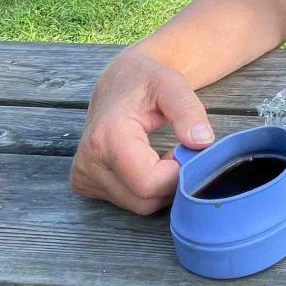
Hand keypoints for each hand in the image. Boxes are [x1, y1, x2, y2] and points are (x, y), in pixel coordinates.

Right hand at [70, 47, 214, 214]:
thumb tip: (203, 142)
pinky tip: (146, 162)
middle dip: (170, 182)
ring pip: (137, 205)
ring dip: (159, 186)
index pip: (149, 184)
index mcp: (106, 137)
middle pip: (144, 200)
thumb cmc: (145, 80)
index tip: (187, 151)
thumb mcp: (172, 84)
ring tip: (162, 154)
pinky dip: (144, 188)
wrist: (117, 79)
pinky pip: (126, 201)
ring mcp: (83, 176)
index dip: (177, 174)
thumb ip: (189, 111)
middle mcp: (88, 162)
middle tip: (178, 151)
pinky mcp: (83, 184)